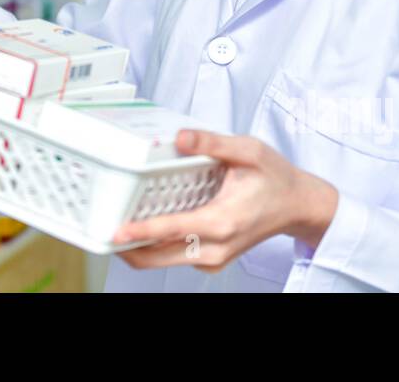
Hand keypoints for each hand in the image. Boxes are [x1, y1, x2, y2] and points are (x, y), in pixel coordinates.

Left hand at [111, 129, 337, 271]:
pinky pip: (174, 258)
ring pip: (162, 262)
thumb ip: (212, 143)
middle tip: (101, 227)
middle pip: (158, 258)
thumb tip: (181, 137)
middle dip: (126, 246)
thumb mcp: (248, 152)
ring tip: (116, 225)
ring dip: (138, 248)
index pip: (172, 229)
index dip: (140, 231)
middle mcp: (215, 247)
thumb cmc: (275, 179)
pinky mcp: (211, 259)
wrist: (298, 205)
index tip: (115, 231)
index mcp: (222, 221)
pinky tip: (145, 227)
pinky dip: (155, 247)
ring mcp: (213, 258)